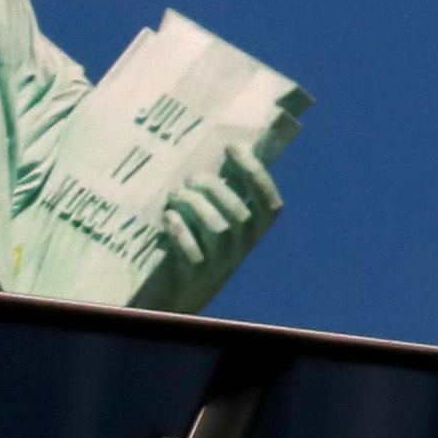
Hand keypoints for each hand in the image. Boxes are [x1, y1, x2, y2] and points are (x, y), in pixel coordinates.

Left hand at [140, 142, 285, 314]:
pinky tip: (169, 218)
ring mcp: (221, 262)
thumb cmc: (202, 243)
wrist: (180, 292)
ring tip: (175, 195)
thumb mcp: (223, 219)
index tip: (232, 146)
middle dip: (214, 188)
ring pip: (218, 229)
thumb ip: (230, 190)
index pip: (269, 200)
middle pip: (240, 213)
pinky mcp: (194, 274)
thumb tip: (230, 145)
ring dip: (195, 206)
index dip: (254, 171)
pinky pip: (192, 251)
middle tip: (191, 178)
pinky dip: (180, 231)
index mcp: (256, 229)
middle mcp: (243, 246)